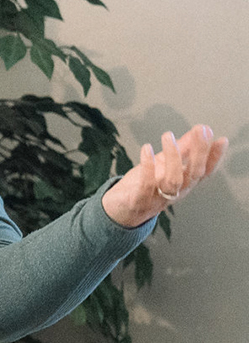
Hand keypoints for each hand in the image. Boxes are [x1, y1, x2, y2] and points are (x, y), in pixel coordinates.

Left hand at [102, 124, 228, 227]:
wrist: (119, 212)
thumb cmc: (144, 187)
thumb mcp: (164, 165)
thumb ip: (183, 150)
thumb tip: (200, 131)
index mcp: (183, 184)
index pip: (204, 172)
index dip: (214, 158)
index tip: (222, 140)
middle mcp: (175, 192)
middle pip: (193, 175)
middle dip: (199, 153)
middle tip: (200, 131)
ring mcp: (158, 198)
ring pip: (172, 180)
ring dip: (173, 157)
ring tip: (168, 135)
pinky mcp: (139, 200)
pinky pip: (146, 184)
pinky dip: (148, 166)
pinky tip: (147, 148)